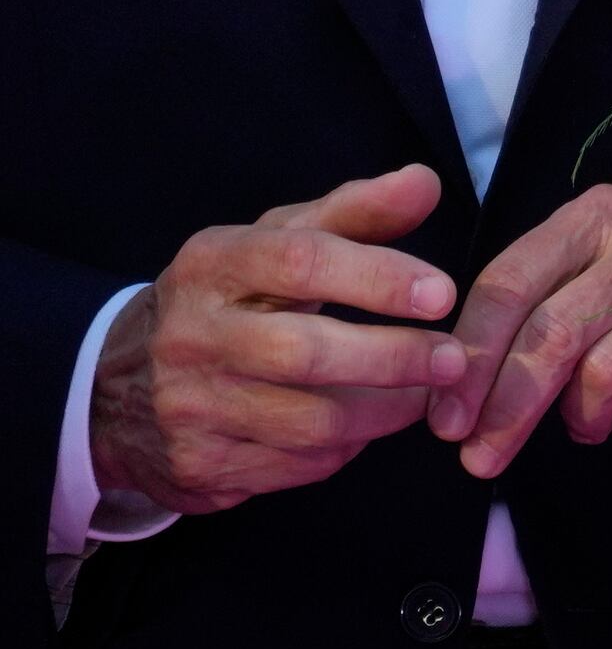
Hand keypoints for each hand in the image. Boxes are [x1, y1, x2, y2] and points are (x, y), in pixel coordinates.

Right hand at [88, 166, 467, 518]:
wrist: (119, 387)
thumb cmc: (231, 298)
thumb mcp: (276, 242)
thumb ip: (354, 212)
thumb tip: (423, 182)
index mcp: (212, 264)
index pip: (301, 262)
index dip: (380, 277)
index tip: (443, 293)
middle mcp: (192, 336)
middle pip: (306, 353)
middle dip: (395, 358)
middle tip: (454, 359)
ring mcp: (188, 407)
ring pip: (310, 422)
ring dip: (385, 412)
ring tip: (424, 393)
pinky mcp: (198, 465)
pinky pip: (297, 465)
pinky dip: (346, 448)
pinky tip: (365, 426)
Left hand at [429, 187, 611, 476]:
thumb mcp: (604, 281)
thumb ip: (537, 311)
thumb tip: (451, 389)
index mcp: (604, 216)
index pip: (508, 283)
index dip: (467, 359)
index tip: (444, 421)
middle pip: (550, 334)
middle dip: (503, 409)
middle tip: (478, 460)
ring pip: (601, 376)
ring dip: (582, 419)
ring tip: (591, 422)